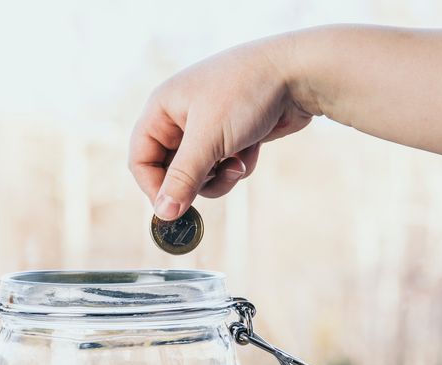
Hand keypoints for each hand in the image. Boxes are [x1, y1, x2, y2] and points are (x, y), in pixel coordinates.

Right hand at [129, 33, 313, 219]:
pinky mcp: (231, 136)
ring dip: (219, 177)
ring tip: (237, 163)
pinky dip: (238, 164)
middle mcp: (180, 118)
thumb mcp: (208, 139)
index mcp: (162, 109)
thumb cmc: (246, 93)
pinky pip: (223, 167)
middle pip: (171, 171)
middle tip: (215, 181)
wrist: (300, 72)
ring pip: (200, 174)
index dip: (153, 186)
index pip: (141, 159)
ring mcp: (207, 128)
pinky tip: (253, 147)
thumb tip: (163, 214)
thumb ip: (183, 179)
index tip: (172, 209)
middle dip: (196, 181)